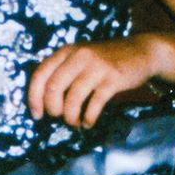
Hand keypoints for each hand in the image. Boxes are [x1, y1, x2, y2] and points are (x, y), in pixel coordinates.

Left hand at [27, 36, 161, 128]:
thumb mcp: (80, 58)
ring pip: (73, 98)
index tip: (37, 115)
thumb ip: (62, 72)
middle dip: (53, 109)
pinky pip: (94, 103)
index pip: (40, 74)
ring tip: (75, 122)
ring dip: (70, 117)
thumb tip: (43, 102)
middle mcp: (79, 56)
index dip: (34, 98)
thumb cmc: (105, 60)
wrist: (141, 52)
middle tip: (59, 118)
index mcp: (66, 51)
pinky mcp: (113, 78)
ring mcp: (96, 67)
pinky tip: (88, 122)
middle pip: (53, 87)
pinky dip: (88, 118)